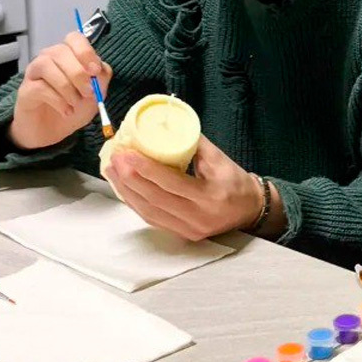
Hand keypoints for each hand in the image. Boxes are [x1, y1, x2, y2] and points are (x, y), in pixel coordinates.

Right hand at [9, 32, 111, 149]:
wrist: (52, 131)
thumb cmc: (74, 108)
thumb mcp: (96, 94)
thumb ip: (101, 78)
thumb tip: (99, 69)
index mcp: (69, 55)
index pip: (74, 38)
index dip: (85, 51)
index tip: (95, 71)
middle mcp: (49, 58)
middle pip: (60, 51)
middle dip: (78, 73)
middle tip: (88, 93)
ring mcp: (34, 72)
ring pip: (47, 65)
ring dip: (67, 87)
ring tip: (75, 104)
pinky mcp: (25, 90)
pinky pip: (40, 87)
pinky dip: (58, 101)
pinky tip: (66, 111)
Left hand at [103, 135, 262, 240]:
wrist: (250, 209)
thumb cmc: (234, 180)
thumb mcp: (218, 158)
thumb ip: (190, 143)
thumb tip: (162, 127)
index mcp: (209, 196)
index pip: (171, 183)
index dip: (145, 168)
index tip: (127, 153)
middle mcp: (197, 217)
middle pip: (154, 199)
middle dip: (129, 178)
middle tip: (114, 158)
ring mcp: (188, 230)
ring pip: (149, 212)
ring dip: (126, 191)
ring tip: (112, 171)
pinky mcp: (181, 235)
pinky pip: (152, 219)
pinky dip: (135, 203)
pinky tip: (123, 188)